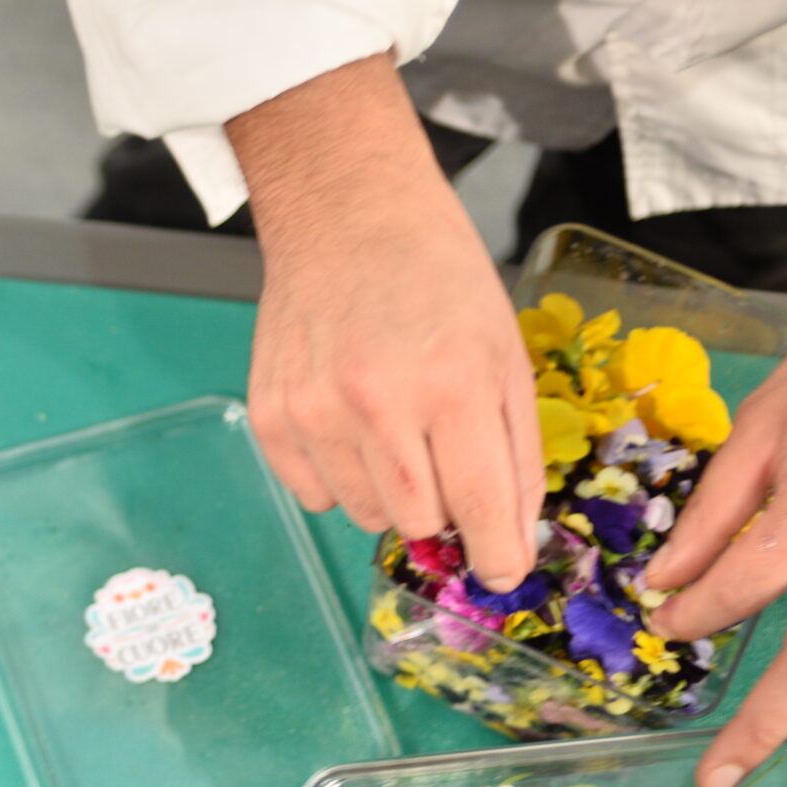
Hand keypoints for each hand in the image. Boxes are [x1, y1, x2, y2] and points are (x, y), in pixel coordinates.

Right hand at [229, 56, 542, 589]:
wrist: (345, 217)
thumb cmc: (437, 279)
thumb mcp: (502, 353)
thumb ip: (514, 451)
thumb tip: (509, 540)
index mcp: (452, 384)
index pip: (480, 509)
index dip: (497, 554)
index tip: (501, 569)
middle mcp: (377, 405)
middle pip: (419, 525)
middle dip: (443, 508)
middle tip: (445, 455)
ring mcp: (314, 415)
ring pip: (365, 515)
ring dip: (390, 491)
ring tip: (392, 425)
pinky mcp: (272, 418)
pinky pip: (315, 496)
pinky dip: (341, 477)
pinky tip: (349, 422)